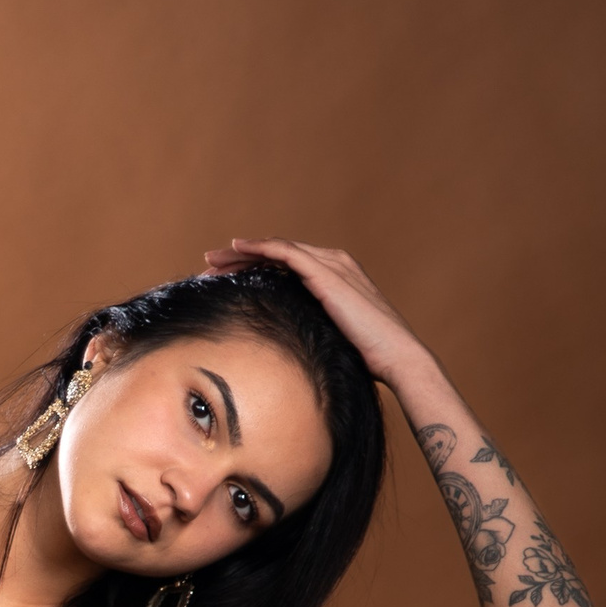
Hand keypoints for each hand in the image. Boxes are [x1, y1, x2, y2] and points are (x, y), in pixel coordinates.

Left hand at [203, 237, 437, 393]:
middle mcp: (333, 263)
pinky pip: (285, 252)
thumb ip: (307, 332)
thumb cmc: (367, 359)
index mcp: (334, 278)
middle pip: (276, 254)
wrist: (396, 358)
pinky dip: (260, 247)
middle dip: (240, 258)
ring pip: (276, 249)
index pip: (284, 266)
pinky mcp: (326, 272)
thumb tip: (280, 351)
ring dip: (241, 252)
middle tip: (208, 266)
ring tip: (212, 260)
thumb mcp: (328, 340)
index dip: (252, 269)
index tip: (223, 280)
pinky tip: (237, 248)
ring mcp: (331, 265)